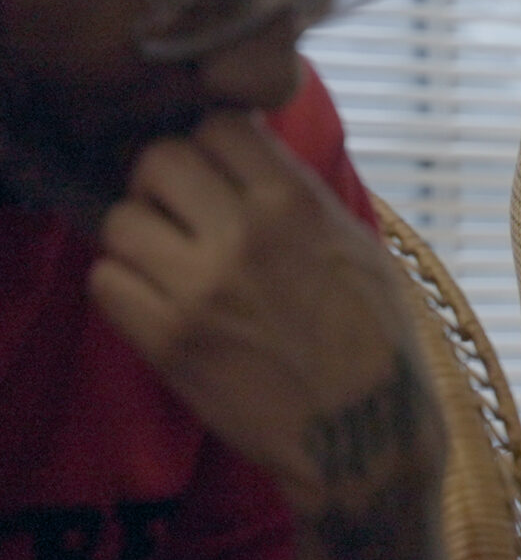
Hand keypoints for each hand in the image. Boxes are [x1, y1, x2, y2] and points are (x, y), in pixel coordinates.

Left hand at [87, 111, 434, 515]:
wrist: (364, 433)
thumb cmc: (374, 337)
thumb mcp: (355, 245)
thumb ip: (295, 195)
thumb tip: (244, 151)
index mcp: (296, 204)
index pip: (218, 126)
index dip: (214, 145)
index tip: (220, 171)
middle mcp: (243, 236)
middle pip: (157, 161)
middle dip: (166, 182)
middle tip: (181, 212)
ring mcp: (198, 290)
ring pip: (120, 221)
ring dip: (140, 235)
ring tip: (169, 260)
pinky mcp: (166, 342)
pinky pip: (106, 281)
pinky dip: (124, 284)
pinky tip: (158, 299)